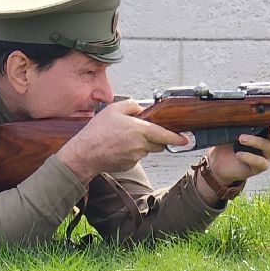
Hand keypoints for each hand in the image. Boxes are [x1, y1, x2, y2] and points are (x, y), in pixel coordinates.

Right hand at [55, 99, 188, 181]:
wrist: (84, 154)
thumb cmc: (97, 132)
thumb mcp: (113, 109)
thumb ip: (131, 105)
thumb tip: (141, 108)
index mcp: (139, 130)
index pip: (164, 135)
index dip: (176, 138)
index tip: (184, 139)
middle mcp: (140, 145)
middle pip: (157, 144)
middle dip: (154, 138)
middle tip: (139, 132)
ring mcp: (135, 157)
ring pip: (145, 150)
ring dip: (140, 144)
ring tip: (121, 138)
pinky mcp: (129, 165)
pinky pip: (135, 157)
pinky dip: (130, 152)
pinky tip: (117, 147)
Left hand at [205, 125, 269, 185]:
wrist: (218, 162)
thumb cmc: (227, 144)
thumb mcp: (231, 132)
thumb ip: (239, 125)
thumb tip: (238, 115)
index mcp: (262, 134)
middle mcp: (266, 145)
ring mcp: (264, 157)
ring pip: (269, 147)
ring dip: (256, 141)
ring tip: (241, 138)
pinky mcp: (259, 168)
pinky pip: (260, 162)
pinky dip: (249, 157)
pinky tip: (239, 154)